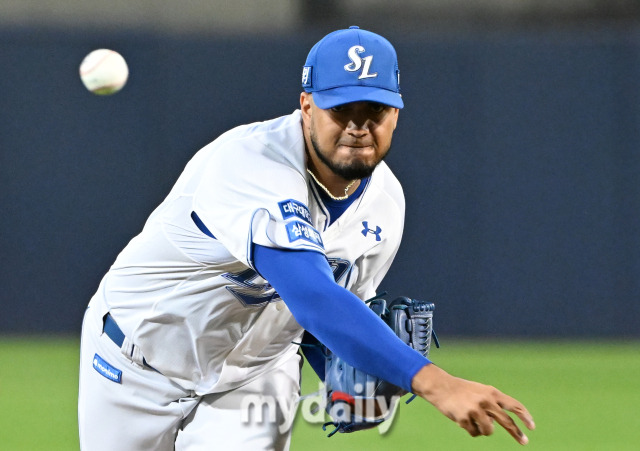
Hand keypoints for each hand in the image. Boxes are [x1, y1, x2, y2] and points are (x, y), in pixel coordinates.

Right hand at [412, 364, 534, 444]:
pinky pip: (474, 433)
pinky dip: (470, 429)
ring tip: (473, 421)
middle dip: (517, 433)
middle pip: (507, 422)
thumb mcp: (481, 391)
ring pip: (489, 431)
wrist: (441, 387)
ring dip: (483, 430)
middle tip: (524, 442)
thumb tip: (503, 424)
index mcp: (492, 393)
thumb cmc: (463, 390)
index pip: (513, 405)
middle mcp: (486, 401)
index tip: (532, 427)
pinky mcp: (465, 418)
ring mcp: (475, 410)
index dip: (524, 416)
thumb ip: (493, 404)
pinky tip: (462, 419)